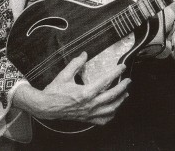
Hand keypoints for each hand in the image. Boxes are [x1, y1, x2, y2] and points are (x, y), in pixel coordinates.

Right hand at [13, 52, 130, 124]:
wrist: (46, 107)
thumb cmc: (55, 91)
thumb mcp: (64, 74)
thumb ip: (76, 63)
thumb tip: (85, 53)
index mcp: (85, 92)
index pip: (106, 81)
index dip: (116, 73)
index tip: (123, 67)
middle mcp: (89, 104)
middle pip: (112, 96)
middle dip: (123, 87)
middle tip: (128, 80)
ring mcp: (89, 113)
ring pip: (111, 109)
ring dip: (120, 101)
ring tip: (125, 94)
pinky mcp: (87, 119)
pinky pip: (103, 120)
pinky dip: (111, 114)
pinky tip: (114, 109)